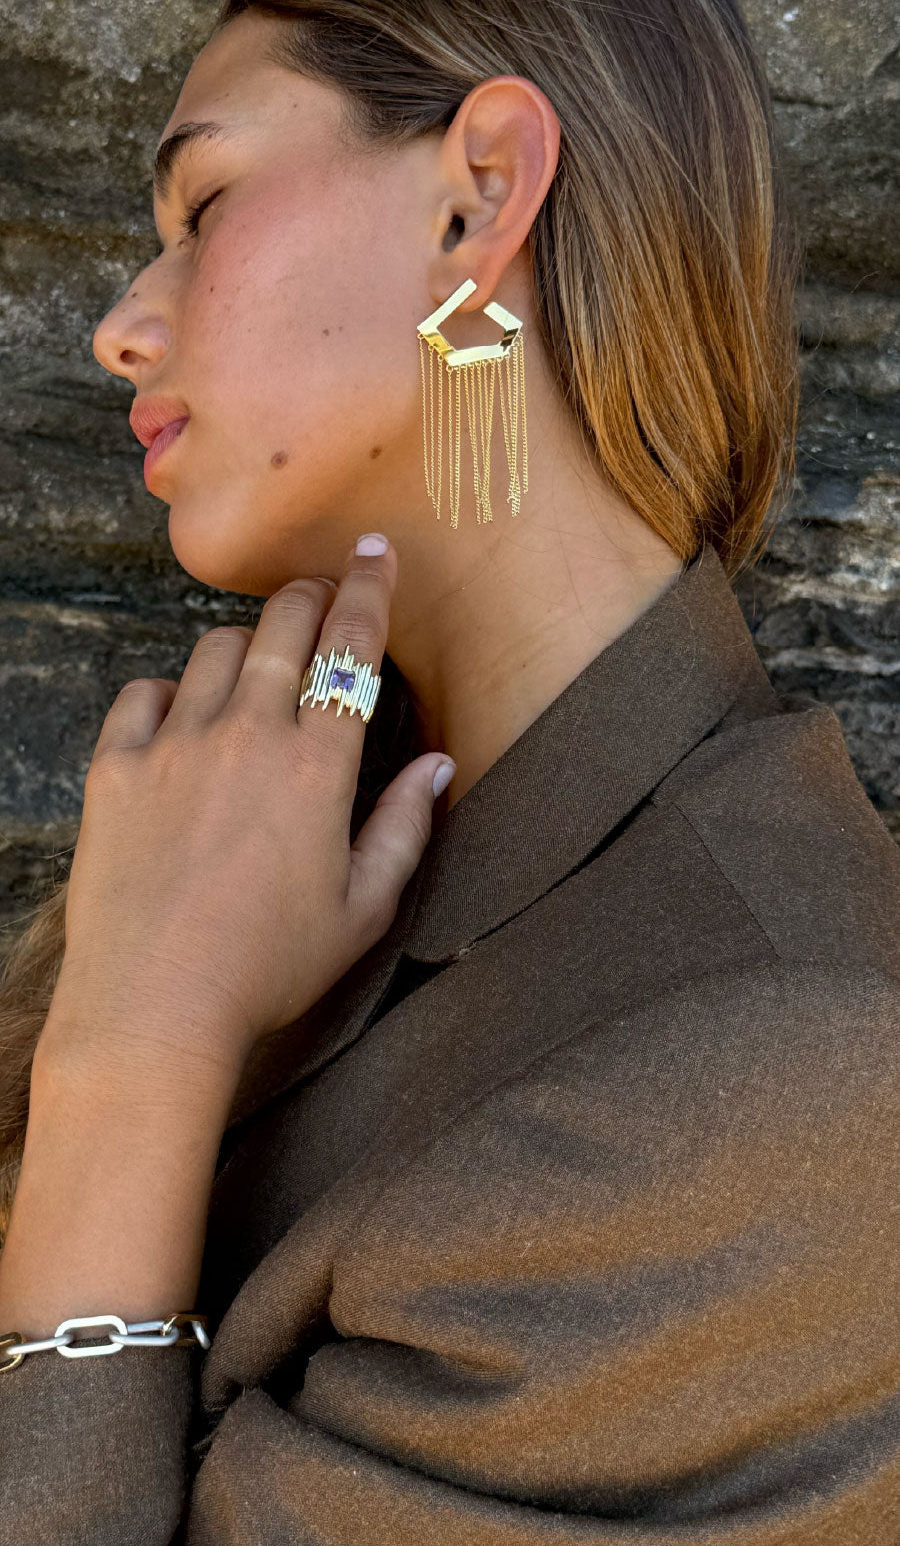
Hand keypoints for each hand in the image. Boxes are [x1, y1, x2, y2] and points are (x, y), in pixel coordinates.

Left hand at [41, 535, 454, 1079]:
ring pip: (214, 651)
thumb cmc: (268, 969)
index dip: (368, 590)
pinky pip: (142, 693)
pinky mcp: (116, 768)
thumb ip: (404, 828)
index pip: (351, 649)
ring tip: (255, 668)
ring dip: (244, 645)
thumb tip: (440, 765)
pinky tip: (182, 716)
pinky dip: (168, 691)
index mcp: (318, 767)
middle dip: (310, 596)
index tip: (375, 551)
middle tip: (321, 596)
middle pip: (283, 626)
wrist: (154, 1008)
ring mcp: (175, 745)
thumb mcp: (362, 912)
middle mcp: (247, 736)